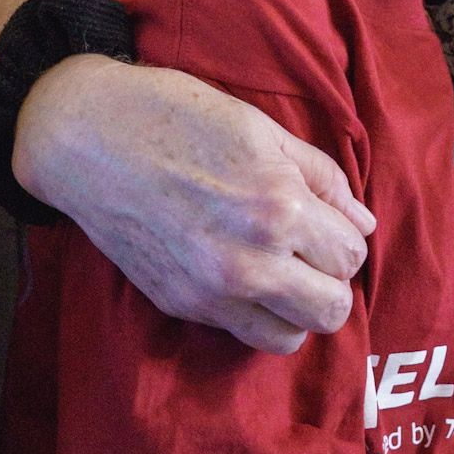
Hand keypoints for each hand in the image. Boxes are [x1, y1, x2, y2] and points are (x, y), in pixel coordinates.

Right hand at [14, 58, 373, 353]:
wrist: (90, 138)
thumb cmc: (179, 116)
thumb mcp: (264, 130)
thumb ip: (323, 178)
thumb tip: (363, 224)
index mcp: (280, 208)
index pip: (351, 254)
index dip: (346, 237)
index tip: (329, 223)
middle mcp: (252, 260)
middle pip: (331, 308)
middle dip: (332, 280)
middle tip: (312, 251)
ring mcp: (212, 291)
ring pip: (291, 337)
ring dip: (297, 308)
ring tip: (283, 272)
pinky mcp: (180, 305)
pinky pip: (244, 335)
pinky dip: (257, 316)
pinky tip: (247, 280)